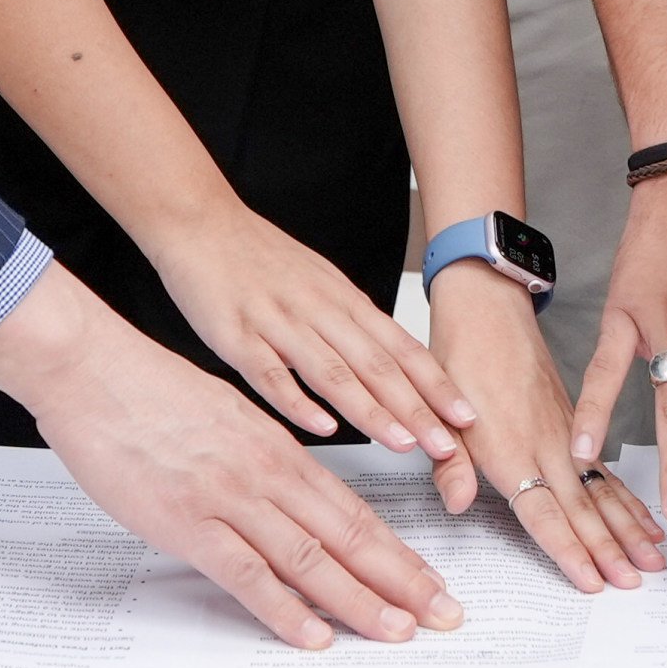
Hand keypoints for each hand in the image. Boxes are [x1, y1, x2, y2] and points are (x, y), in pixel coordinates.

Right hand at [0, 266, 460, 649]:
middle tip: (443, 616)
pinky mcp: (189, 523)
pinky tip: (313, 635)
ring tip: (398, 631)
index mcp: (280, 450)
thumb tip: (285, 498)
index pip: (354, 510)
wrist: (95, 371)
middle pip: (350, 535)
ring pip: (312, 557)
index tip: (429, 582)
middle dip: (402, 581)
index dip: (397, 552)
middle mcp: (268, 475)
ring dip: (359, 600)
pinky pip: (247, 574)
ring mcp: (231, 500)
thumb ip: (261, 462)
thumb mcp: (226, 419)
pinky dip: (284, 608)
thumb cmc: (149, 392)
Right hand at [143, 199, 476, 461]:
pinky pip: (272, 372)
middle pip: (377, 365)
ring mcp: (278, 322)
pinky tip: (322, 426)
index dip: (435, 384)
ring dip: (372, 410)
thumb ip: (352, 325)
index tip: (466, 417)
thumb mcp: (320, 283)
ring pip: (333, 372)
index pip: (401, 347)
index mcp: (343, 300)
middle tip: (448, 446)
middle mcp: (319, 311)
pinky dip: (299, 402)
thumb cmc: (259, 257)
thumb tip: (392, 363)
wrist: (201, 221)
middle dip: (418, 409)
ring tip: (403, 442)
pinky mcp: (236, 335)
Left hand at [424, 265, 664, 589]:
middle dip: (610, 549)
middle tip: (636, 583)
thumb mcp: (436, 406)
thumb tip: (457, 503)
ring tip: (655, 561)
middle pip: (582, 508)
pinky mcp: (574, 425)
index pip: (542, 510)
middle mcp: (546, 445)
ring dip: (629, 529)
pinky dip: (628, 498)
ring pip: (601, 492)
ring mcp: (566, 436)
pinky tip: (647, 520)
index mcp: (510, 447)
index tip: (591, 580)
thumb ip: (450, 461)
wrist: (487, 307)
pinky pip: (605, 470)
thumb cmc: (459, 355)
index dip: (567, 548)